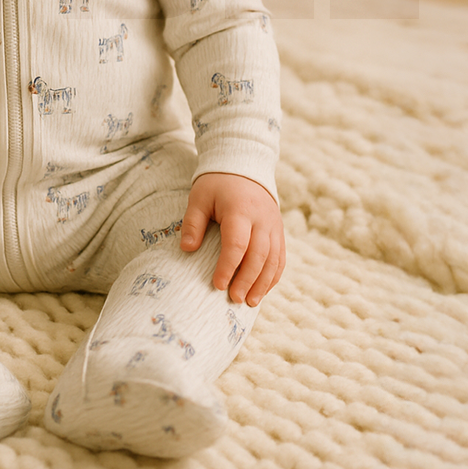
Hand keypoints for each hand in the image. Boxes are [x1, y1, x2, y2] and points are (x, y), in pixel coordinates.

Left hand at [180, 172, 284, 306]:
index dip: (228, 267)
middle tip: (234, 299)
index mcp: (240, 210)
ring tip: (250, 302)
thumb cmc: (217, 184)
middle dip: (247, 280)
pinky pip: (281, 257)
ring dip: (263, 283)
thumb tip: (187, 249)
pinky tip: (263, 290)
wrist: (244, 166)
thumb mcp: (199, 198)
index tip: (217, 285)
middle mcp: (261, 219)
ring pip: (273, 260)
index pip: (237, 244)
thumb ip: (193, 223)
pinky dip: (273, 276)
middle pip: (258, 256)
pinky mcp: (279, 230)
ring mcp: (274, 225)